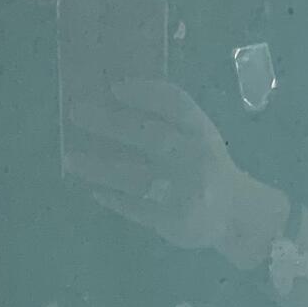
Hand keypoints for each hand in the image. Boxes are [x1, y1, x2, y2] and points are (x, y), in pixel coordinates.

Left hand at [65, 78, 279, 261]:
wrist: (236, 215)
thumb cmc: (207, 168)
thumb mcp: (198, 136)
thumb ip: (167, 121)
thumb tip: (111, 102)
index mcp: (201, 131)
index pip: (174, 103)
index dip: (143, 92)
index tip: (113, 88)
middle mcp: (194, 156)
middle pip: (149, 135)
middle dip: (110, 123)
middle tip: (77, 113)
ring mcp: (185, 190)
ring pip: (135, 175)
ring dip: (99, 166)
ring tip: (70, 158)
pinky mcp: (174, 219)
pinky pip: (136, 207)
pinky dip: (113, 198)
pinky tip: (94, 190)